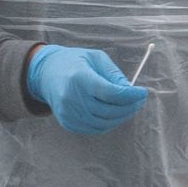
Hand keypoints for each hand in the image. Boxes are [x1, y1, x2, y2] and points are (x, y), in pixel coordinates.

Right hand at [27, 45, 147, 134]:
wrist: (45, 73)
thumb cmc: (74, 62)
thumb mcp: (95, 58)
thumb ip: (114, 74)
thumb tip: (130, 91)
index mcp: (80, 77)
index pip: (111, 93)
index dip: (130, 95)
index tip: (142, 92)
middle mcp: (72, 97)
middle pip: (109, 110)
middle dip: (130, 107)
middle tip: (138, 101)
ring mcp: (68, 112)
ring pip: (104, 123)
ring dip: (121, 117)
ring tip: (128, 107)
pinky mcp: (67, 122)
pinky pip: (94, 128)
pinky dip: (108, 123)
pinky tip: (113, 114)